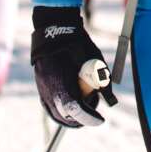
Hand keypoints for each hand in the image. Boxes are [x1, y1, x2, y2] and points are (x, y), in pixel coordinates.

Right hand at [30, 6, 116, 127]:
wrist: (55, 31)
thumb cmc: (76, 43)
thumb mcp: (95, 58)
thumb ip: (102, 80)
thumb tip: (110, 100)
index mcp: (62, 81)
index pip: (75, 109)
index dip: (89, 117)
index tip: (100, 120)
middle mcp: (49, 88)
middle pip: (65, 115)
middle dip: (81, 119)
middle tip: (94, 115)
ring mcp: (42, 89)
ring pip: (56, 114)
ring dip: (70, 118)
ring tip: (84, 111)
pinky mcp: (40, 88)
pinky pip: (49, 108)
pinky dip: (60, 113)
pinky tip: (70, 112)